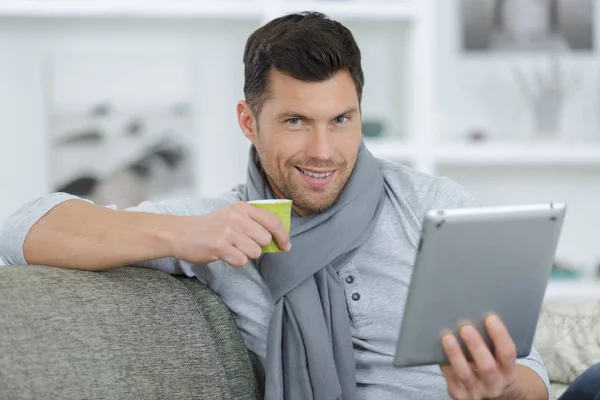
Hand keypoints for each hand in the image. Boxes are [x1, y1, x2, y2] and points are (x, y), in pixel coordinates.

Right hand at [169, 201, 290, 266]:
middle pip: (265, 239)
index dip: (283, 235)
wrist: (180, 233)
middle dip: (258, 246)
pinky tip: (225, 255)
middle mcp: (237, 217)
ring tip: (232, 249)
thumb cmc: (210, 227)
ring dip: (246, 255)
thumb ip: (253, 221)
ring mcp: (228, 231)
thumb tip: (277, 237)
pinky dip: (235, 262)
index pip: (273, 220)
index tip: (285, 245)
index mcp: (242, 207)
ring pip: (255, 252)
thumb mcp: (232, 215)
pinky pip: (241, 261)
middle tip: (242, 245)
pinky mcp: (220, 246)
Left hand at [440, 315, 517, 399]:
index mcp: (508, 372)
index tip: (490, 318)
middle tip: (466, 327)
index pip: (508, 353)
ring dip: (455, 354)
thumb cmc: (491, 366)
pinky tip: (438, 349)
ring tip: (447, 337)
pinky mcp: (459, 394)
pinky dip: (444, 363)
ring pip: (464, 373)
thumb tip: (473, 311)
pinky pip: (450, 378)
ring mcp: (476, 392)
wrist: (490, 394)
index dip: (500, 335)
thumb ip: (491, 342)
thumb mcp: (498, 358)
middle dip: (476, 346)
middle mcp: (494, 384)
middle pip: (486, 366)